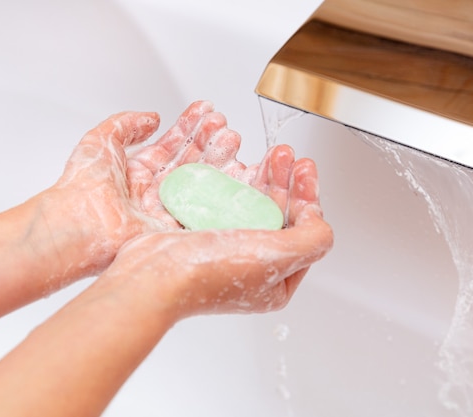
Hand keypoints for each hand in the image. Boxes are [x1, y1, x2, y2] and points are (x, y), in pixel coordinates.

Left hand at [38, 101, 246, 278]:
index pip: (171, 145)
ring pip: (199, 182)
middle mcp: (154, 190)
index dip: (189, 127)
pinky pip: (203, 209)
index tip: (206, 111)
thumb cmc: (83, 185)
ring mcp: (166, 209)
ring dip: (217, 160)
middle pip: (189, 162)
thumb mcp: (102, 139)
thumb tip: (153, 117)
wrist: (80, 223)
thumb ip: (127, 124)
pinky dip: (220, 191)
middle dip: (208, 141)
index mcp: (137, 172)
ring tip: (231, 139)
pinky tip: (232, 172)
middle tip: (223, 124)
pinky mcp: (175, 228)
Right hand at [98, 145, 333, 321]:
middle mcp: (254, 267)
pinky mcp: (203, 235)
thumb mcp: (276, 257)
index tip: (304, 169)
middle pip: (278, 214)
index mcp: (276, 281)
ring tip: (263, 154)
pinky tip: (235, 163)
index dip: (308, 196)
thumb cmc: (207, 274)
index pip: (303, 232)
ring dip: (261, 175)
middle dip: (284, 180)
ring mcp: (227, 250)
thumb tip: (320, 222)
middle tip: (285, 154)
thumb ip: (312, 240)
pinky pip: (226, 202)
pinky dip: (233, 180)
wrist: (152, 275)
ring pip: (252, 204)